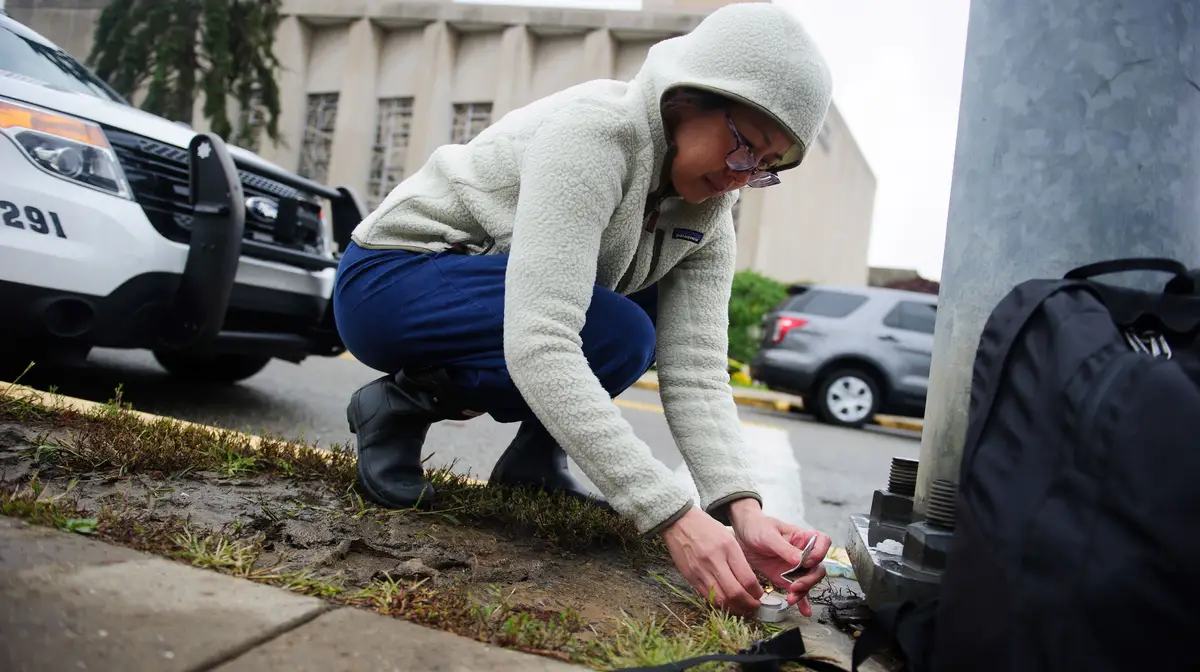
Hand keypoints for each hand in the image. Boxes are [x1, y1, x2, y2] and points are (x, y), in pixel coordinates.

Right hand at [660, 506, 762, 614]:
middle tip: (753, 606)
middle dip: (748, 604)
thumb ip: (738, 560)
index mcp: (728, 548)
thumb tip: (749, 583)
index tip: (759, 595)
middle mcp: (714, 561)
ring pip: (721, 599)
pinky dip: (719, 603)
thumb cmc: (706, 528)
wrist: (679, 522)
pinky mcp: (690, 577)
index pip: (747, 579)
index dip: (756, 592)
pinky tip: (726, 602)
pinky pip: (707, 597)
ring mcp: (700, 570)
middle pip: (735, 593)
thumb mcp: (729, 538)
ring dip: (734, 608)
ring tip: (741, 608)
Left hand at [729, 499, 829, 616]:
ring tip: (791, 597)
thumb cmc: (757, 527)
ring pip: (808, 581)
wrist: (742, 535)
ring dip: (803, 591)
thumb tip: (799, 561)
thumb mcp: (768, 535)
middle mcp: (803, 553)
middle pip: (818, 567)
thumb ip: (784, 548)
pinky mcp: (785, 578)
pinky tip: (804, 610)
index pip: (823, 541)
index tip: (807, 561)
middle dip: (810, 579)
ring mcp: (795, 567)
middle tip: (796, 585)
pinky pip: (797, 590)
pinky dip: (801, 601)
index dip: (820, 552)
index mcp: (802, 537)